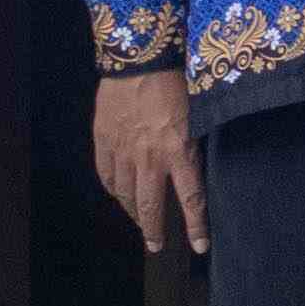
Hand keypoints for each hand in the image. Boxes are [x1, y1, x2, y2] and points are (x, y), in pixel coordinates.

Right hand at [91, 68, 209, 254]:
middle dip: (155, 230)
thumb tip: (196, 168)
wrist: (139, 58)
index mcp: (179, 150)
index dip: (196, 227)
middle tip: (157, 246)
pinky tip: (118, 194)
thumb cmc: (176, 82)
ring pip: (126, 193)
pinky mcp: (104, 139)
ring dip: (133, 211)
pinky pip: (106, 174)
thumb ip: (193, 146)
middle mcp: (150, 157)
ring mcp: (123, 150)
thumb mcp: (197, 116)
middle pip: (150, 205)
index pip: (191, 199)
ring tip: (139, 221)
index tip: (200, 247)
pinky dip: (113, 188)